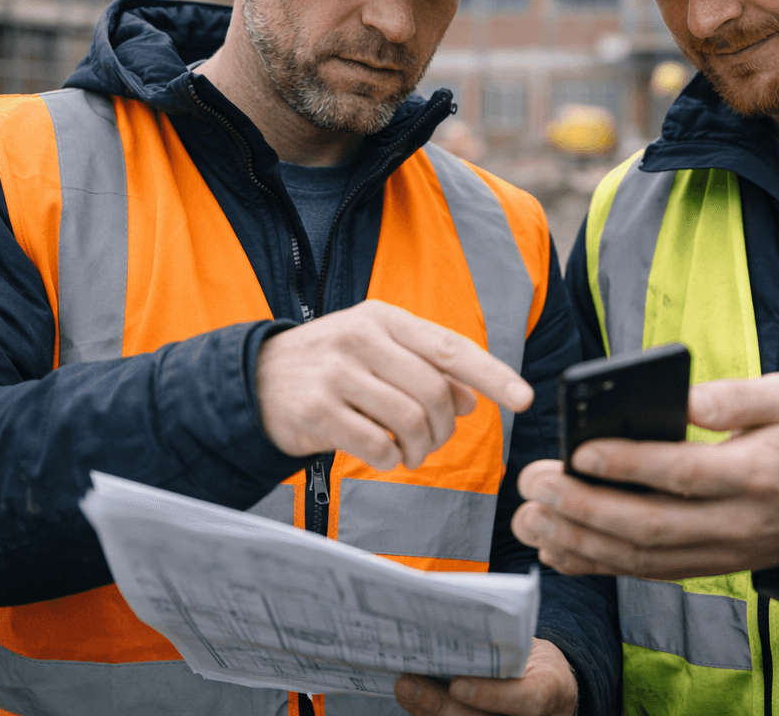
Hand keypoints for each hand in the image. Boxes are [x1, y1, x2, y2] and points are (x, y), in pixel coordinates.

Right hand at [256, 300, 533, 469]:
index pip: (451, 347)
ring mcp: (337, 374)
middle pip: (434, 393)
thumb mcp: (376, 350)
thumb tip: (472, 398)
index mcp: (383, 318)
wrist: (254, 380)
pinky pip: (377, 446)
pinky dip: (389, 460)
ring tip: (408, 454)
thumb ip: (425, 367)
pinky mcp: (317, 410)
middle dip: (444, 429)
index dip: (492, 375)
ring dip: (418, 450)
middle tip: (432, 443)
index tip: (524, 398)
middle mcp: (361, 339)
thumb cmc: (330, 365)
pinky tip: (381, 455)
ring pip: (409, 422)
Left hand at [394, 637, 576, 715]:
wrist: (550, 692)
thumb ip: (506, 642)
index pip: (526, 700)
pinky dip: (426, 711)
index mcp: (548, 692)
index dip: (490, 695)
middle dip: (438, 705)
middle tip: (407, 683)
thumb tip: (461, 622)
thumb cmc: (538, 664)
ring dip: (424, 709)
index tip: (459, 685)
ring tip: (403, 687)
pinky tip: (410, 694)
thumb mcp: (534, 647)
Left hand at [512, 374, 778, 578]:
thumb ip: (739, 395)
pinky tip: (555, 547)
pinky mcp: (706, 566)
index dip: (630, 465)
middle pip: (650, 524)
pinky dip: (596, 565)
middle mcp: (735, 523)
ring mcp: (719, 553)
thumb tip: (686, 396)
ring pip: (641, 557)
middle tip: (534, 481)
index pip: (685, 473)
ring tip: (529, 515)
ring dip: (578, 541)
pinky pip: (645, 573)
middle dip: (583, 506)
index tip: (580, 450)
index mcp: (756, 474)